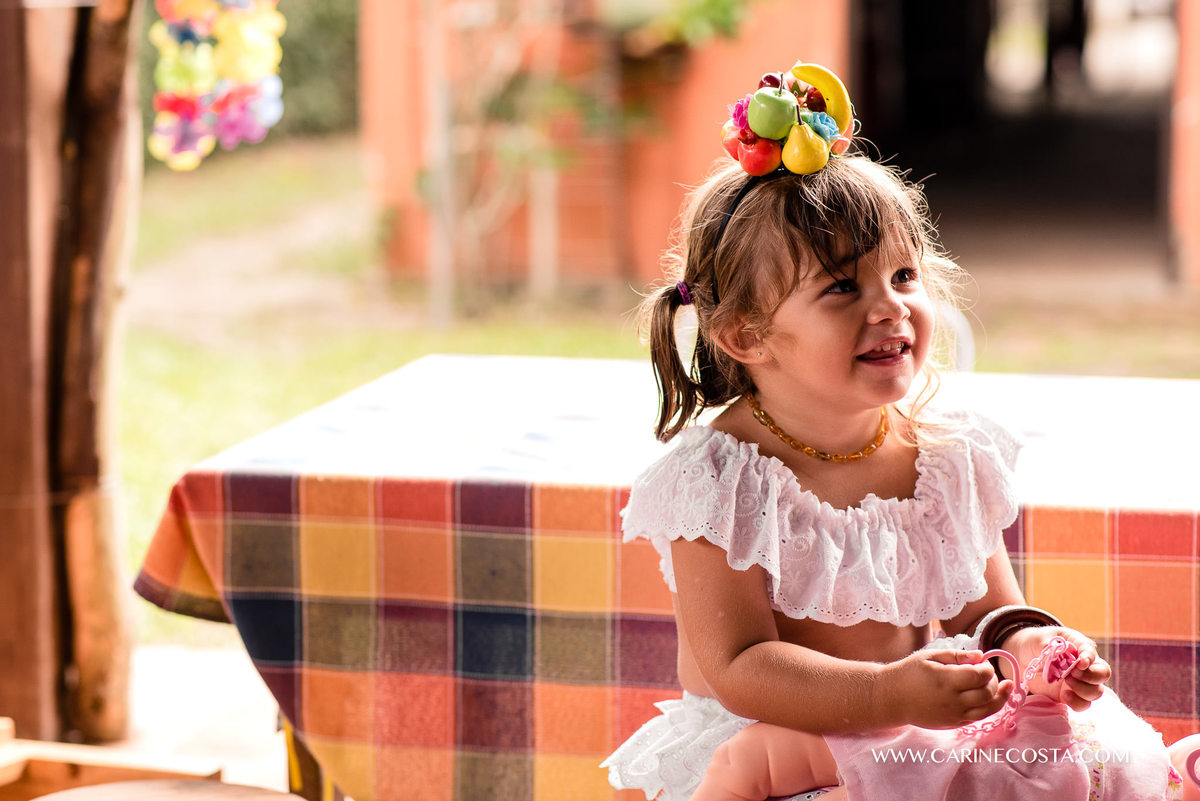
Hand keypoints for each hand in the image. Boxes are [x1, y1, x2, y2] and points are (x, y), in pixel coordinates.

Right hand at [882, 649, 1012, 728]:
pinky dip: (987, 708)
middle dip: (994, 681)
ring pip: (988, 710)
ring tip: (1004, 688)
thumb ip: (957, 656)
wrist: (892, 697)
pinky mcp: (953, 724)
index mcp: (946, 680)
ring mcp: (954, 715)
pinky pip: (978, 718)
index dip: (987, 668)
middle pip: (987, 693)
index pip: (980, 675)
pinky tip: (987, 698)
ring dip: (999, 698)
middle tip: (987, 673)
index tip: (983, 662)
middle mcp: (953, 700)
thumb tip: (980, 656)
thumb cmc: (909, 672)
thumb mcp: (930, 656)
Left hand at [1003, 626, 1110, 711]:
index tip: (1080, 663)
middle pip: (1103, 674)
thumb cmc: (1036, 642)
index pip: (1092, 652)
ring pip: (1096, 691)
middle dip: (1090, 676)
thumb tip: (1062, 652)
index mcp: (1080, 645)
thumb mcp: (1040, 638)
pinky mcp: (1071, 695)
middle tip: (1071, 674)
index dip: (1089, 658)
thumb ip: (1051, 645)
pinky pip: (1083, 704)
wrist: (1023, 657)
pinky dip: (1077, 703)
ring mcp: (1080, 682)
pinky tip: (1065, 696)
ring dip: (1084, 690)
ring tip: (1066, 682)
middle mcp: (1085, 665)